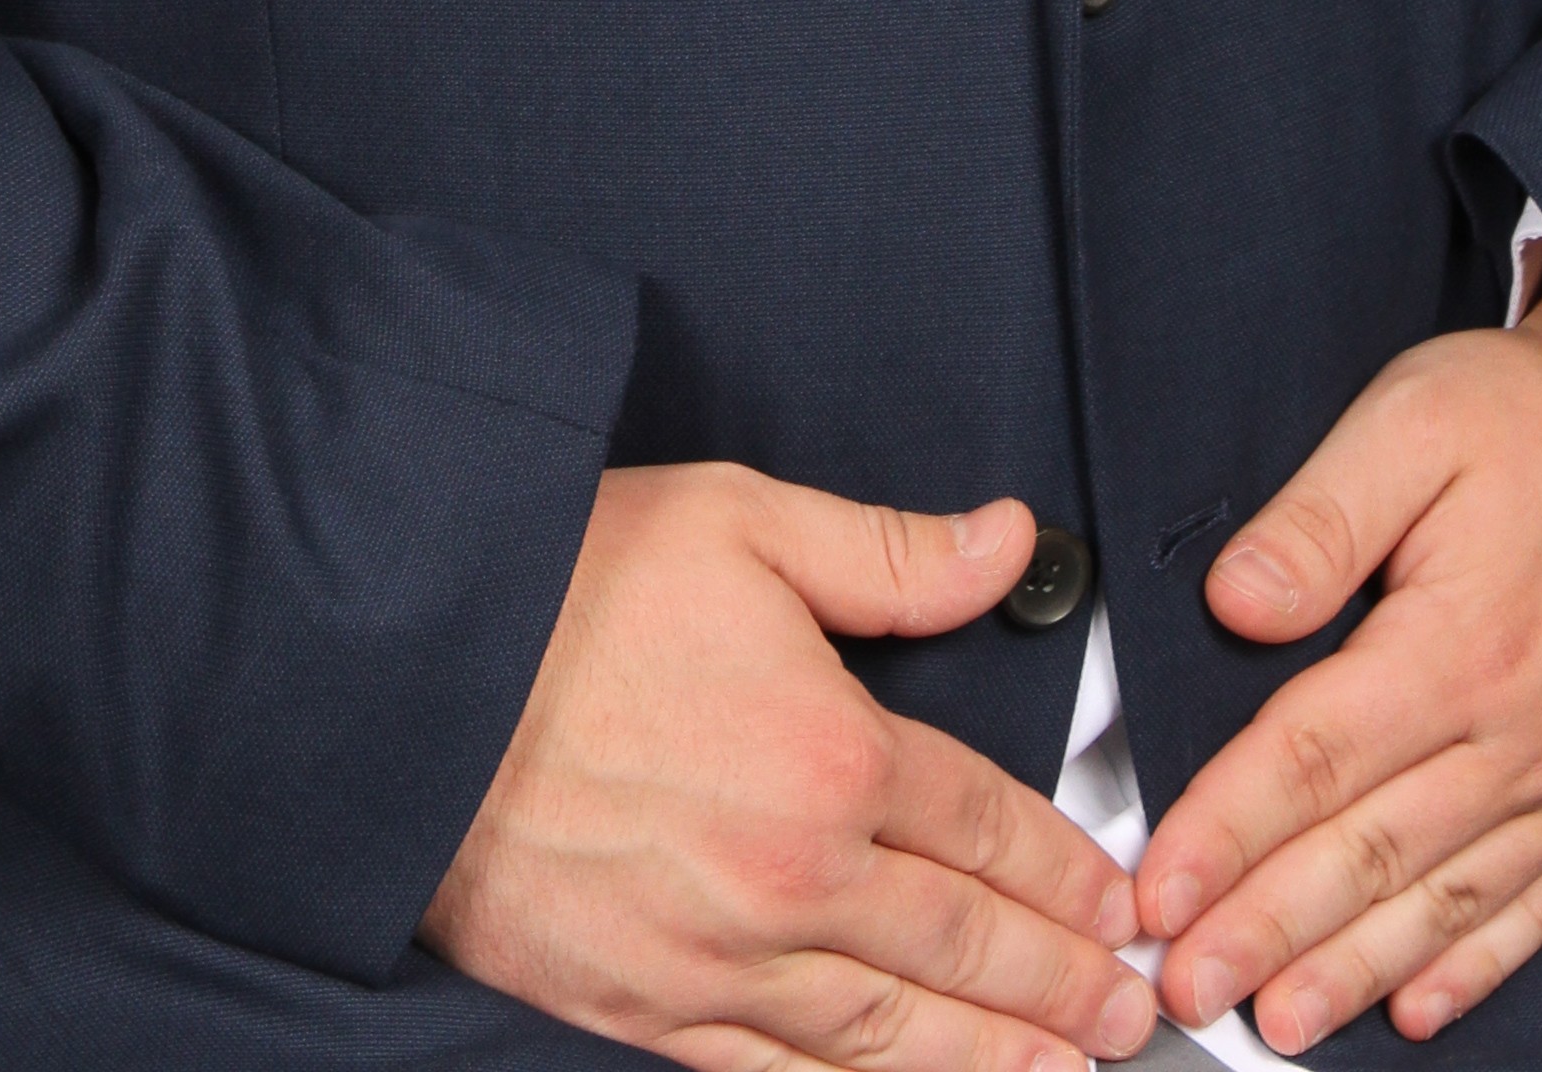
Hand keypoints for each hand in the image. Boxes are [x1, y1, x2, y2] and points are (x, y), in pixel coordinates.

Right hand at [422, 459, 1158, 1069]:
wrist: (410, 682)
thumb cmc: (564, 590)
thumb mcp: (742, 522)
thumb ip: (889, 553)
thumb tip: (1006, 541)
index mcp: (832, 752)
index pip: (988, 825)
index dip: (1066, 868)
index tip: (1117, 899)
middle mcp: (794, 874)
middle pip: (963, 947)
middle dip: (1062, 984)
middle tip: (1131, 1010)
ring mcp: (722, 960)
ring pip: (892, 1035)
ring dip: (992, 1060)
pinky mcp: (649, 1009)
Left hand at [1135, 266, 1541, 1048]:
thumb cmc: (1533, 425)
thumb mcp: (1414, 419)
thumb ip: (1319, 516)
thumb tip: (1237, 601)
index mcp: (1460, 644)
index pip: (1316, 758)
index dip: (1228, 831)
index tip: (1159, 891)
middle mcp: (1520, 735)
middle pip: (1369, 855)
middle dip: (1266, 929)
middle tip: (1185, 986)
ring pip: (1444, 902)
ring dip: (1353, 971)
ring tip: (1276, 1021)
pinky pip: (1536, 908)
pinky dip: (1473, 970)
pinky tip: (1417, 1008)